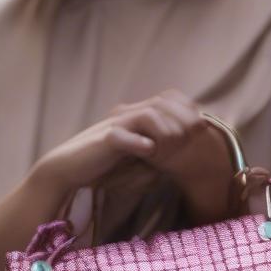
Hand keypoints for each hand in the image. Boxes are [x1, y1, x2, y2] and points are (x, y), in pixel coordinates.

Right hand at [34, 89, 232, 204]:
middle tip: (195, 136)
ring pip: (148, 115)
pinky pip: (122, 136)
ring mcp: (116, 125)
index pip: (169, 100)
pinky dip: (138, 142)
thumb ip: (157, 158)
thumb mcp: (136, 164)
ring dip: (166, 131)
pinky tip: (149, 151)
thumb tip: (180, 160)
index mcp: (138, 117)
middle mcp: (129, 115)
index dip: (188, 110)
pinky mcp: (104, 140)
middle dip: (184, 119)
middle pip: (163, 103)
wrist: (68, 169)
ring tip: (173, 148)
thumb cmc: (104, 167)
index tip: (202, 128)